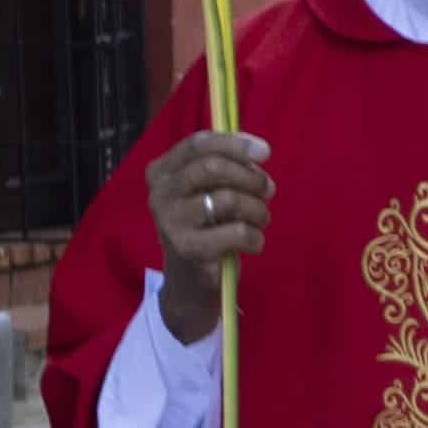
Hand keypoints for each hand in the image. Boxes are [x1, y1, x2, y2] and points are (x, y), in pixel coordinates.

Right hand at [146, 131, 271, 338]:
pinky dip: (256, 237)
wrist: (190, 283)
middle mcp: (160, 194)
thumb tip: (259, 153)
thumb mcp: (209, 192)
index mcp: (161, 172)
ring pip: (229, 199)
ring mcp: (170, 222)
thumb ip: (228, 168)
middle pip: (213, 167)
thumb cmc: (206, 228)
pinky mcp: (188, 249)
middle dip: (250, 177)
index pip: (197, 144)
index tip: (266, 151)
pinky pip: (238, 232)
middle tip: (267, 191)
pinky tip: (252, 244)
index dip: (235, 144)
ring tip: (260, 220)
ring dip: (257, 209)